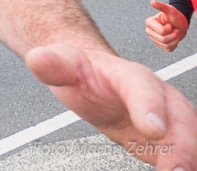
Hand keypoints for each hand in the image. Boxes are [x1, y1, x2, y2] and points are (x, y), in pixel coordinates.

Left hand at [26, 43, 196, 169]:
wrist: (91, 73)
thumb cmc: (82, 70)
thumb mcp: (63, 64)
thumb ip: (52, 64)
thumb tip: (37, 59)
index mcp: (129, 74)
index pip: (141, 87)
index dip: (148, 106)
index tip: (153, 128)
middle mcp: (156, 95)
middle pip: (179, 117)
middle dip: (183, 144)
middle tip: (178, 169)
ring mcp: (167, 117)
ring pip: (188, 135)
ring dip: (189, 157)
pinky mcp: (168, 138)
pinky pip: (182, 150)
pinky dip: (184, 163)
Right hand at [146, 0, 189, 52]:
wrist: (180, 23)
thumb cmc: (175, 16)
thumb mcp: (170, 10)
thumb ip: (161, 6)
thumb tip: (152, 1)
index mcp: (149, 23)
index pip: (161, 31)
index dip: (169, 28)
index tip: (170, 24)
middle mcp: (149, 31)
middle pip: (163, 39)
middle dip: (173, 35)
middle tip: (174, 29)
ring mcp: (154, 39)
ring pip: (166, 45)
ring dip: (175, 39)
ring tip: (174, 33)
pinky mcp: (160, 45)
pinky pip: (168, 49)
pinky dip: (174, 44)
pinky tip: (173, 38)